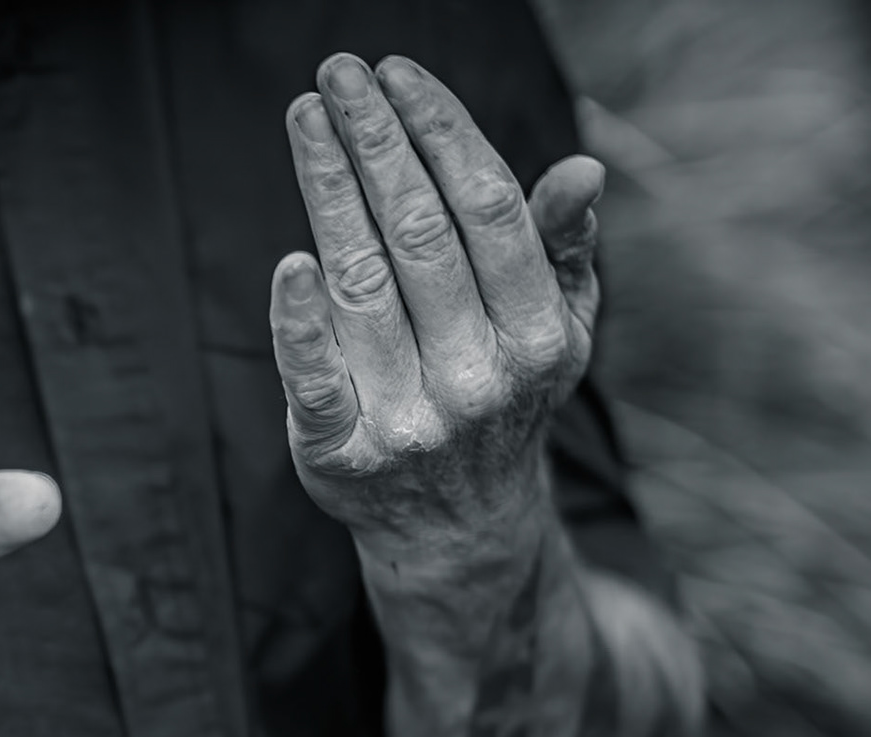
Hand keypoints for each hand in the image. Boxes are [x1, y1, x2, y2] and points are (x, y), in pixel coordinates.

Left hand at [270, 54, 603, 560]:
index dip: (439, 133)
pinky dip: (298, 323)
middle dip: (374, 143)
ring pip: (359, 284)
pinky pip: (313, 381)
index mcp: (537, 337)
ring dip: (327, 191)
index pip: (486, 210)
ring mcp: (406, 421)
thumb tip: (580, 171)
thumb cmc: (500, 398)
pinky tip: (290, 260)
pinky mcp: (338, 456)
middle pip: (417, 234)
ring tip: (305, 119)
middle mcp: (475, 378)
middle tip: (336, 75)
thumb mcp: (553, 331)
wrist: (456, 527)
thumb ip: (562, 250)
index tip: (398, 75)